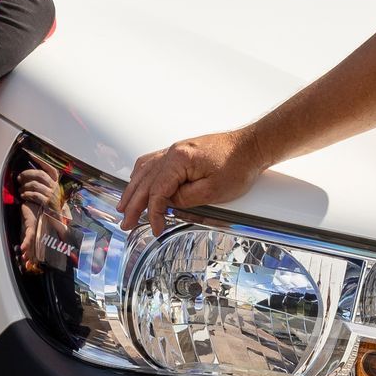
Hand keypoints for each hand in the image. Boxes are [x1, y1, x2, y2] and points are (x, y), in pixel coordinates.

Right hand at [117, 129, 267, 236]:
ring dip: (133, 189)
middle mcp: (173, 152)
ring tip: (124, 206)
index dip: (154, 213)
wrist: (251, 147)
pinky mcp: (181, 151)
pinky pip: (153, 162)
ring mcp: (176, 150)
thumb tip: (168, 204)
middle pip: (145, 181)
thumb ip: (185, 199)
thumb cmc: (238, 165)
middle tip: (125, 222)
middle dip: (134, 204)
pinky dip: (142, 175)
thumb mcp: (213, 191)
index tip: (155, 228)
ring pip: (145, 170)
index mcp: (179, 160)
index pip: (157, 192)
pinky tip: (138, 182)